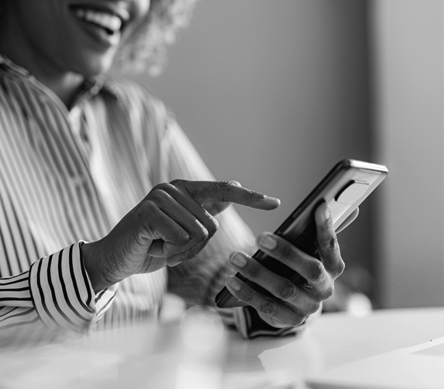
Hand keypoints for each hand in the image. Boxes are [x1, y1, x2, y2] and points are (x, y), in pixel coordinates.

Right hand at [82, 180, 279, 292]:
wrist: (117, 259)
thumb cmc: (153, 246)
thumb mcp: (184, 230)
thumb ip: (205, 211)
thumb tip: (232, 190)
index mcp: (184, 190)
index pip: (223, 191)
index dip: (250, 198)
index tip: (274, 202)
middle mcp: (172, 189)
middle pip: (212, 225)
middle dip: (194, 247)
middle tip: (170, 247)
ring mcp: (159, 197)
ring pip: (198, 234)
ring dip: (181, 251)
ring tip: (160, 246)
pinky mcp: (148, 212)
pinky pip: (180, 239)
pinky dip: (170, 253)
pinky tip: (153, 248)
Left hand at [225, 202, 352, 327]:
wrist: (296, 305)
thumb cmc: (301, 267)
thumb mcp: (310, 251)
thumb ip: (321, 230)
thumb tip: (342, 206)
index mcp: (333, 266)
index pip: (331, 246)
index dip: (327, 227)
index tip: (319, 207)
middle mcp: (324, 288)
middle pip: (310, 269)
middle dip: (285, 252)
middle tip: (260, 237)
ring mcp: (307, 306)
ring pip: (283, 288)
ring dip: (257, 272)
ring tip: (235, 256)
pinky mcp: (288, 320)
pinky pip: (266, 307)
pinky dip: (247, 292)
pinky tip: (231, 280)